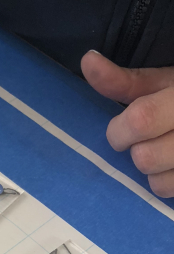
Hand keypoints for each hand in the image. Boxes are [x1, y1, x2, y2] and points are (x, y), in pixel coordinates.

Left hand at [81, 50, 173, 197]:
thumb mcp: (165, 81)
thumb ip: (125, 80)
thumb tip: (87, 61)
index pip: (141, 120)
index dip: (120, 129)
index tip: (121, 126)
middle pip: (145, 158)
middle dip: (135, 149)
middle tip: (144, 138)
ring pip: (157, 182)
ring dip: (151, 169)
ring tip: (162, 149)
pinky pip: (169, 192)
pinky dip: (166, 181)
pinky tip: (172, 164)